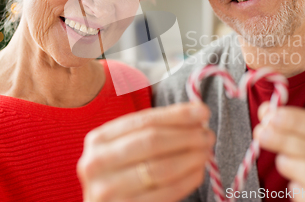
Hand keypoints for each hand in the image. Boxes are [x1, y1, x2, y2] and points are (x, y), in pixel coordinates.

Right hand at [77, 102, 214, 201]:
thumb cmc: (121, 174)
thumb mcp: (126, 147)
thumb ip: (154, 129)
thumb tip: (197, 112)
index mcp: (98, 140)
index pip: (144, 121)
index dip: (177, 115)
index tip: (202, 111)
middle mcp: (97, 164)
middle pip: (152, 142)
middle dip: (186, 135)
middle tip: (207, 134)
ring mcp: (108, 190)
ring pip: (160, 168)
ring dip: (190, 157)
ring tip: (205, 152)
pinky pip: (166, 193)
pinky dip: (187, 180)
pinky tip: (198, 172)